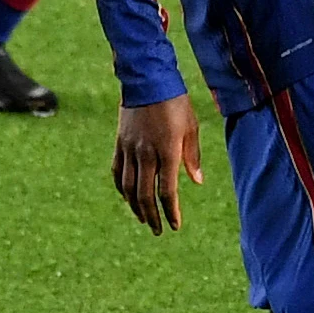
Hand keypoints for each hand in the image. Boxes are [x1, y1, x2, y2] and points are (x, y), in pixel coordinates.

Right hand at [114, 95, 203, 233]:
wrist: (147, 82)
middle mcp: (145, 154)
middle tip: (159, 231)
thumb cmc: (176, 104)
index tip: (175, 225)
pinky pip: (117, 172)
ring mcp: (129, 150)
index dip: (171, 211)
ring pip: (128, 187)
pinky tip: (128, 198)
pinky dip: (121, 188)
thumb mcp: (191, 128)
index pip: (167, 191)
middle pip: (145, 194)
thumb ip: (192, 157)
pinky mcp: (119, 144)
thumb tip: (196, 182)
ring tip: (144, 219)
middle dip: (152, 216)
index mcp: (167, 151)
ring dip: (135, 207)